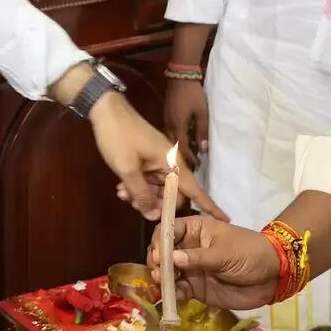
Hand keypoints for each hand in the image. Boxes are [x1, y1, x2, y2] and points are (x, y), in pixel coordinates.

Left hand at [93, 93, 227, 220]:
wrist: (105, 110)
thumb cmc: (118, 137)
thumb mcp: (127, 169)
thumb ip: (141, 194)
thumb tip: (154, 216)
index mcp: (173, 163)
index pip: (196, 190)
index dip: (210, 206)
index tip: (225, 220)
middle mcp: (170, 163)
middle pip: (173, 194)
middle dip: (156, 203)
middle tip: (134, 206)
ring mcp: (158, 160)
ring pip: (158, 189)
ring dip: (142, 195)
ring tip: (121, 194)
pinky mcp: (147, 159)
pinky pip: (148, 180)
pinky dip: (137, 186)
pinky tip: (121, 188)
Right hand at [146, 215, 278, 310]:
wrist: (273, 276)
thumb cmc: (250, 253)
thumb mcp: (225, 253)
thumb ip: (198, 257)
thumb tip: (171, 258)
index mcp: (195, 230)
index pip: (168, 230)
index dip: (160, 241)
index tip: (158, 255)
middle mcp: (188, 248)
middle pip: (162, 252)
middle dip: (156, 262)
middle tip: (158, 273)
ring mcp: (191, 268)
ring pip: (167, 272)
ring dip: (161, 279)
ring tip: (162, 285)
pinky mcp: (196, 288)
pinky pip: (178, 290)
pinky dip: (172, 294)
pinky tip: (173, 297)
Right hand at [163, 78, 209, 167]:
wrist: (180, 76)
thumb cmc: (193, 94)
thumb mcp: (202, 113)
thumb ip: (202, 131)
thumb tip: (203, 149)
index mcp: (177, 126)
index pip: (182, 148)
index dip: (190, 158)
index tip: (197, 166)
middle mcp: (169, 125)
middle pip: (174, 146)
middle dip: (183, 156)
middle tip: (193, 164)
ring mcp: (166, 120)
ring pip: (171, 139)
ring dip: (179, 148)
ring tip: (190, 154)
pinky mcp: (166, 115)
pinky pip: (170, 132)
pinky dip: (177, 139)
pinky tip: (184, 139)